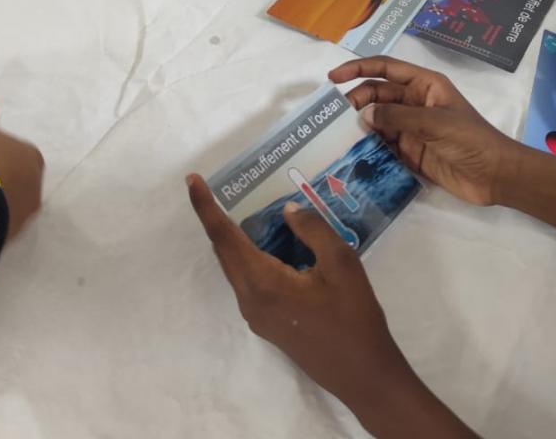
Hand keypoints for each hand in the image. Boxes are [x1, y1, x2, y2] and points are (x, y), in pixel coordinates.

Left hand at [185, 175, 413, 407]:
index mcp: (262, 282)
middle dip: (216, 218)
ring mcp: (257, 316)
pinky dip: (251, 256)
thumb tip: (287, 211)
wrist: (363, 375)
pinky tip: (271, 245)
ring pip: (236, 268)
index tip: (191, 180)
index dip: (205, 207)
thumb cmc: (354, 318)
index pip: (223, 236)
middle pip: (224, 252)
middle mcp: (250, 300)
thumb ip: (312, 230)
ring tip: (247, 210)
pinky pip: (250, 281)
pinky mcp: (268, 324)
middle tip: (215, 187)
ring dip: (236, 238)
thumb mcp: (341, 264)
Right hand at [331, 57, 520, 206]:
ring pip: (377, 121)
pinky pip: (384, 146)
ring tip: (336, 136)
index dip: (358, 68)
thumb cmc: (470, 139)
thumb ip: (397, 116)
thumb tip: (364, 113)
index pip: (385, 69)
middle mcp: (415, 103)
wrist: (496, 176)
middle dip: (356, 101)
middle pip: (377, 95)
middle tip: (334, 118)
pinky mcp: (411, 153)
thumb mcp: (434, 122)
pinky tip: (352, 154)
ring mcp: (412, 129)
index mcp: (424, 85)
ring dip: (360, 126)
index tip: (333, 78)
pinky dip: (369, 148)